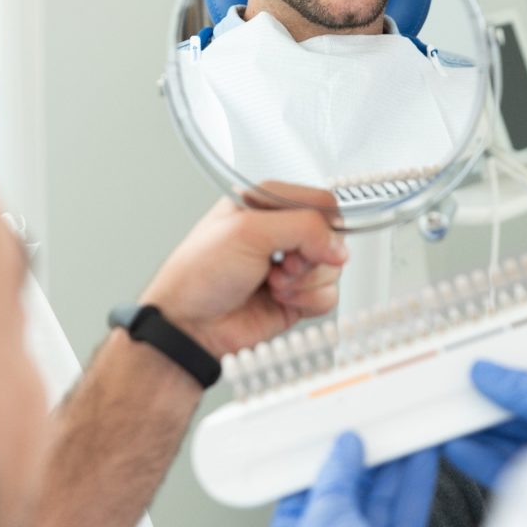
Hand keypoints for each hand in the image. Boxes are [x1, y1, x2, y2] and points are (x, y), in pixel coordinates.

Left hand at [141, 188, 345, 357]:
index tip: (306, 241)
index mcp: (266, 204)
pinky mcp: (296, 297)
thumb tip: (336, 245)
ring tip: (272, 283)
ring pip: (331, 269)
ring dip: (304, 281)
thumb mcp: (247, 231)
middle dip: (309, 255)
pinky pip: (328, 296)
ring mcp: (289, 267)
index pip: (320, 202)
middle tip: (282, 263)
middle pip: (331, 237)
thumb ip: (301, 226)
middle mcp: (280, 233)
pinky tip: (278, 299)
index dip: (321, 224)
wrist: (189, 324)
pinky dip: (307, 301)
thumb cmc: (198, 273)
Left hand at [264, 433, 437, 526]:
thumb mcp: (323, 523)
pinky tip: (423, 463)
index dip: (330, 453)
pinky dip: (415, 490)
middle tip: (384, 421)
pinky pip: (406, 520)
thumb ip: (337, 481)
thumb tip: (343, 448)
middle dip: (369, 457)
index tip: (347, 423)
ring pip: (383, 504)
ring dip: (397, 467)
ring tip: (409, 430)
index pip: (312, 484)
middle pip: (352, 491)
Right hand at [443, 361, 526, 486]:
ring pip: (514, 445)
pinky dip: (481, 461)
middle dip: (488, 405)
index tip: (479, 368)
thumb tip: (493, 374)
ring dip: (479, 434)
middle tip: (453, 394)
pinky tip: (460, 450)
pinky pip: (510, 474)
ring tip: (448, 421)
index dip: (514, 373)